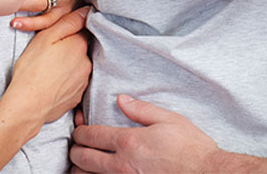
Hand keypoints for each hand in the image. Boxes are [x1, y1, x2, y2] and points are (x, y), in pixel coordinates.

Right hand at [0, 7, 90, 125]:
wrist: (28, 104)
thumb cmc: (32, 69)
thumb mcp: (46, 37)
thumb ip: (68, 22)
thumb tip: (86, 11)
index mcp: (80, 46)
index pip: (82, 30)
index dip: (69, 31)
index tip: (57, 37)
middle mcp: (87, 63)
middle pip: (80, 50)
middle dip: (68, 50)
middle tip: (49, 55)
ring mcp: (83, 82)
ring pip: (77, 67)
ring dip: (68, 67)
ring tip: (49, 71)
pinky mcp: (77, 97)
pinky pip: (73, 84)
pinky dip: (65, 82)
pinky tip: (51, 84)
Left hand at [70, 95, 222, 173]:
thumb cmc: (191, 148)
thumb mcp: (169, 119)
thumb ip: (141, 109)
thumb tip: (121, 99)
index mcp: (130, 141)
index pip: (91, 135)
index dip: (80, 131)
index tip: (79, 129)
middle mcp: (122, 164)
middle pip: (82, 158)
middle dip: (75, 150)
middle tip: (78, 146)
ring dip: (81, 170)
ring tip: (82, 164)